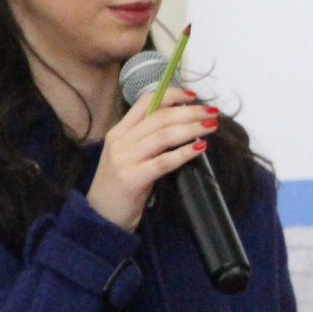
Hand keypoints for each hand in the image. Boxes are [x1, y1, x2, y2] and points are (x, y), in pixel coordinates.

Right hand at [85, 88, 216, 230]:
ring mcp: (124, 159)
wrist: (100, 217)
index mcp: (118, 131)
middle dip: (190, 112)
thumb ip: (146, 138)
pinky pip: (163, 161)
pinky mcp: (132, 179)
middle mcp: (120, 141)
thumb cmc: (120, 186)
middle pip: (159, 117)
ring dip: (191, 128)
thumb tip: (181, 122)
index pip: (145, 102)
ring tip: (211, 127)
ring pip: (163, 135)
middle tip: (212, 113)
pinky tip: (199, 148)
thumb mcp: (128, 155)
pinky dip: (183, 153)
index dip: (171, 94)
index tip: (194, 96)